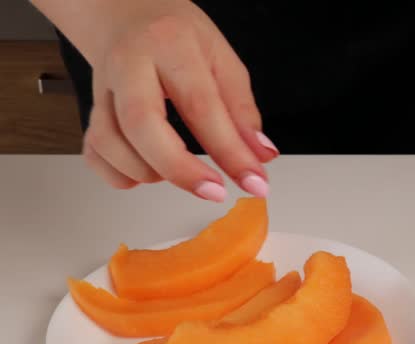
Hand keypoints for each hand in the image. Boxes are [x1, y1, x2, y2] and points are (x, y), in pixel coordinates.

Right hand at [69, 0, 277, 199]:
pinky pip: (94, 153)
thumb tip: (261, 156)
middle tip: (214, 192)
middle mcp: (129, 64)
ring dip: (149, 172)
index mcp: (170, 44)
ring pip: (110, 143)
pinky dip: (119, 175)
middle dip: (181, 170)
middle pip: (142, 125)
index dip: (229, 151)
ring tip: (179, 169)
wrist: (127, 13)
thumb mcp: (222, 59)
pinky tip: (146, 171)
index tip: (254, 182)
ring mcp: (102, 88)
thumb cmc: (177, 36)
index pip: (201, 105)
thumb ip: (242, 110)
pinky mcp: (89, 110)